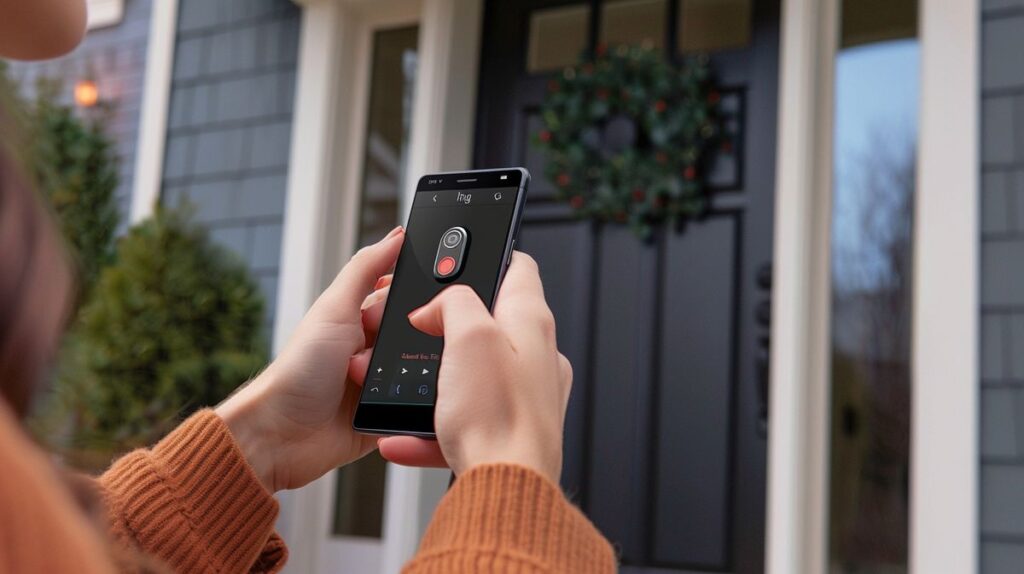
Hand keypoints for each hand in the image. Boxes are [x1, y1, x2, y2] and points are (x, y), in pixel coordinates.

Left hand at [216, 227, 402, 491]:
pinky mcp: (388, 417)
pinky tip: (415, 402)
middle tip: (390, 347)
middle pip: (418, 334)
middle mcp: (374, 350)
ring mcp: (382, 385)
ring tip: (390, 378)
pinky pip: (420, 409)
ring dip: (418, 374)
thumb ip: (365, 269)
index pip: (404, 298)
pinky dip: (420, 406)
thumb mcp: (335, 309)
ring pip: (425, 371)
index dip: (415, 296)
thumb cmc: (298, 371)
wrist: (282, 435)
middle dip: (417, 339)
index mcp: (361, 320)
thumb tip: (396, 235)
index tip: (431, 296)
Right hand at [378, 253, 572, 482]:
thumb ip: (454, 303)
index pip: (519, 268)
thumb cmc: (498, 417)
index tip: (459, 263)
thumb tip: (438, 306)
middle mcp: (536, 356)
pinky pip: (465, 419)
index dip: (487, 257)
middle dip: (450, 327)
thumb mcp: (468, 337)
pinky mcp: (511, 430)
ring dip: (436, 382)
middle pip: (492, 322)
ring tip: (409, 391)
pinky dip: (433, 426)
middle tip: (422, 330)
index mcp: (531, 322)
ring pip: (472, 375)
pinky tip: (403, 439)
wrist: (507, 489)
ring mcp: (526, 395)